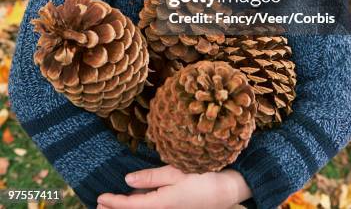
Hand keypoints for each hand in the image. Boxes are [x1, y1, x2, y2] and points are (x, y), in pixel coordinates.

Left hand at [97, 165, 251, 208]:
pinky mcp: (174, 207)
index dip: (114, 203)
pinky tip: (135, 197)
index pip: (131, 206)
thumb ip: (151, 177)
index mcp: (161, 204)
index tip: (99, 198)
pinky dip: (139, 204)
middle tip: (98, 206)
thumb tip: (128, 179)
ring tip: (110, 203)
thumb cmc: (202, 177)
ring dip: (127, 206)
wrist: (227, 190)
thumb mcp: (176, 172)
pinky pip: (151, 207)